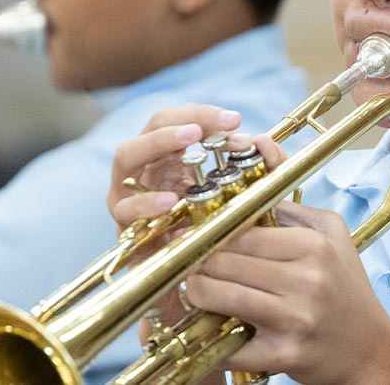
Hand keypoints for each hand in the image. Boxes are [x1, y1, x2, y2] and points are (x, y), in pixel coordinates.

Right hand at [105, 104, 280, 230]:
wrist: (191, 275)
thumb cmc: (213, 227)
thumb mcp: (242, 195)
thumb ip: (263, 169)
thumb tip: (266, 143)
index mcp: (173, 153)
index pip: (183, 117)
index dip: (206, 114)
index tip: (236, 120)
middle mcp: (148, 165)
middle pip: (154, 124)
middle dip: (183, 119)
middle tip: (206, 126)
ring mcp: (129, 190)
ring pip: (127, 154)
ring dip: (159, 142)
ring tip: (190, 139)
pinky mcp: (123, 223)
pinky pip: (126, 208)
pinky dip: (146, 202)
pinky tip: (169, 201)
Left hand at [185, 199, 389, 384]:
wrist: (371, 350)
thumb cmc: (347, 290)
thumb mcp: (333, 236)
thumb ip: (292, 209)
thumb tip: (252, 181)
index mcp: (315, 247)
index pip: (243, 232)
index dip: (213, 234)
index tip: (198, 238)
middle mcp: (307, 281)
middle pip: (227, 262)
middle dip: (199, 263)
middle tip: (190, 265)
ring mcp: (296, 319)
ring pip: (223, 296)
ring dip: (197, 294)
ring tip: (195, 291)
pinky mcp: (285, 355)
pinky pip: (233, 345)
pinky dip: (212, 339)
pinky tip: (209, 330)